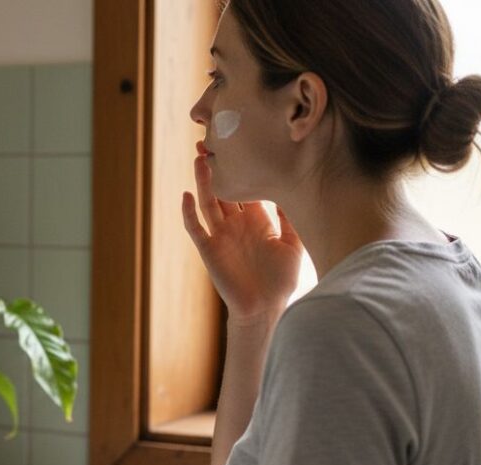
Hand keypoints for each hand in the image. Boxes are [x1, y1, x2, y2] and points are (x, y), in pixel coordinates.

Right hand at [180, 152, 304, 321]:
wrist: (266, 308)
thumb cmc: (281, 280)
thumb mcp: (294, 243)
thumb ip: (291, 217)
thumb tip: (294, 188)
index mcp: (256, 221)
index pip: (245, 188)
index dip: (241, 168)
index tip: (241, 145)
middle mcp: (235, 225)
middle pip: (222, 190)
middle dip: (217, 167)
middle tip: (213, 141)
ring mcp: (220, 237)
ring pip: (208, 203)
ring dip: (202, 182)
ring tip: (200, 159)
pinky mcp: (209, 251)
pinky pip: (195, 228)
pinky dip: (189, 213)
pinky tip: (186, 195)